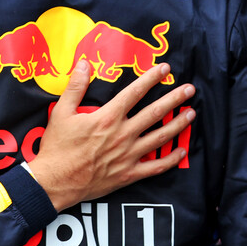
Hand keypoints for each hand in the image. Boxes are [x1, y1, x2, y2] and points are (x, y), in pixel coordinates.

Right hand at [30, 61, 195, 210]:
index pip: (135, 92)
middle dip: (174, 98)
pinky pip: (155, 167)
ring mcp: (128, 155)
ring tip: (191, 114)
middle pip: (155, 112)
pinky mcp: (128, 174)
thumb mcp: (61, 112)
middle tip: (190, 89)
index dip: (152, 78)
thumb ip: (75, 87)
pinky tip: (181, 152)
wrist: (55, 181)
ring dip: (178, 124)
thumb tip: (83, 64)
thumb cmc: (57, 148)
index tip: (165, 69)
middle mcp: (123, 134)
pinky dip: (171, 160)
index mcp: (107, 117)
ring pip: (161, 137)